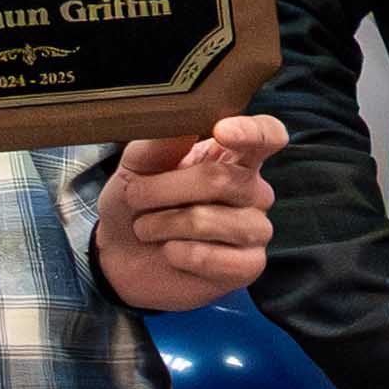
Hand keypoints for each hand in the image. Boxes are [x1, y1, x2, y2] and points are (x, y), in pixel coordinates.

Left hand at [90, 113, 283, 313]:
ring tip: (147, 229)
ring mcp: (255, 229)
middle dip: (165, 189)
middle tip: (135, 197)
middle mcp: (253, 191)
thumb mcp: (135, 165)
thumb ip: (160, 142)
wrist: (120, 255)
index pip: (268, 135)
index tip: (222, 131)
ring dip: (167, 224)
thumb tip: (185, 122)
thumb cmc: (135, 204)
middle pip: (224, 180)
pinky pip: (221, 259)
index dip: (253, 131)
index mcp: (234, 157)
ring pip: (215, 221)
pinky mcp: (249, 266)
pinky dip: (183, 255)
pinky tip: (171, 253)